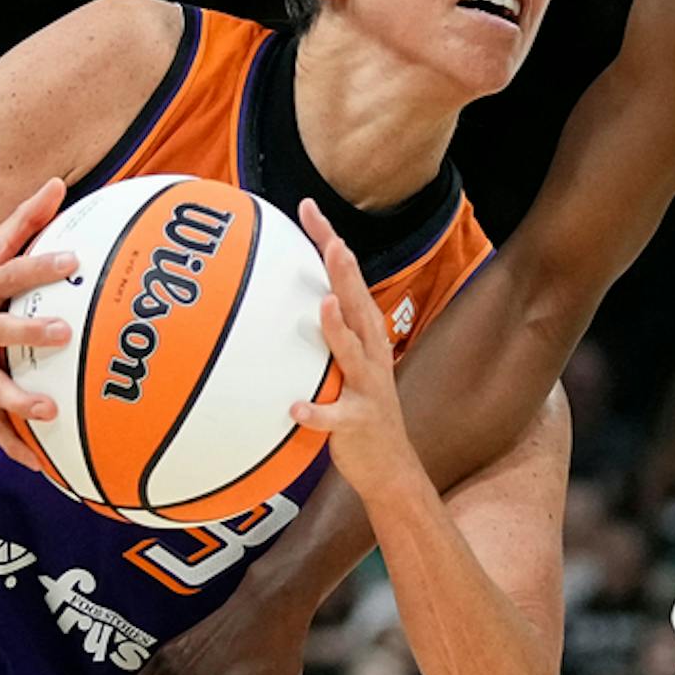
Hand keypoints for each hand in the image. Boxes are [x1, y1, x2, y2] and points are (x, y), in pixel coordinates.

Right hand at [0, 177, 77, 464]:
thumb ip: (22, 221)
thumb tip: (57, 184)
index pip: (7, 272)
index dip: (37, 265)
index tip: (72, 261)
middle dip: (26, 334)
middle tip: (62, 332)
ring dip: (17, 398)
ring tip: (50, 410)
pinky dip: (12, 444)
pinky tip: (40, 465)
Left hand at [288, 198, 427, 501]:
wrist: (390, 467)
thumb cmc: (358, 410)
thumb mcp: (343, 363)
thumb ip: (322, 330)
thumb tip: (284, 294)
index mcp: (364, 336)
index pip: (346, 279)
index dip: (329, 241)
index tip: (308, 207)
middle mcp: (370, 355)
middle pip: (358, 305)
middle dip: (346, 272)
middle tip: (332, 241)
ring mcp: (366, 388)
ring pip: (354, 353)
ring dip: (339, 328)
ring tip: (324, 302)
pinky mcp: (357, 423)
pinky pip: (333, 416)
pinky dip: (316, 412)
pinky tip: (296, 407)